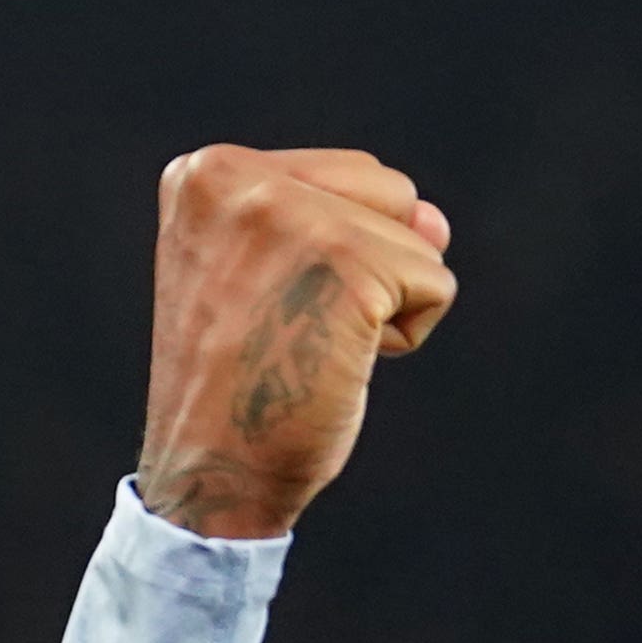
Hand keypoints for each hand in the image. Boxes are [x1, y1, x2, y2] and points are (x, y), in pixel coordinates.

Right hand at [136, 146, 458, 539]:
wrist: (213, 470)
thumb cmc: (245, 382)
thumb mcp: (276, 274)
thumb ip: (352, 221)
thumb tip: (435, 221)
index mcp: (205, 173)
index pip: (346, 176)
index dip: (339, 253)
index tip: (269, 306)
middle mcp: (236, 177)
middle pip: (389, 191)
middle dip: (372, 265)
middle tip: (294, 327)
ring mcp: (290, 214)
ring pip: (416, 239)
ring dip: (387, 304)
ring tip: (312, 345)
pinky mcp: (348, 261)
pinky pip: (435, 285)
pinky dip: (407, 336)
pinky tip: (340, 363)